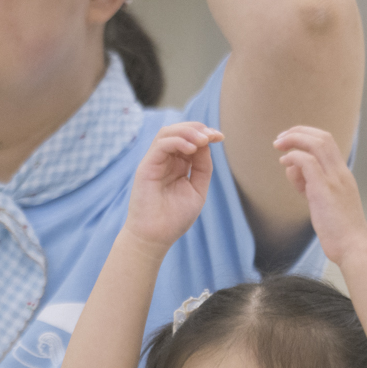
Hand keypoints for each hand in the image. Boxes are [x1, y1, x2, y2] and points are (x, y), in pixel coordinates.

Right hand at [125, 122, 222, 251]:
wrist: (155, 237)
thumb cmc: (174, 218)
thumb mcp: (197, 190)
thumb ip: (202, 168)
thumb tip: (207, 145)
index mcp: (178, 165)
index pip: (190, 140)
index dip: (205, 134)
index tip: (220, 137)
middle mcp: (166, 160)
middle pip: (179, 131)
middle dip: (198, 129)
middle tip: (212, 136)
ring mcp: (155, 162)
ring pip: (168, 133)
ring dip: (188, 132)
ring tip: (203, 140)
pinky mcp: (146, 166)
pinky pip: (160, 145)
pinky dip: (177, 141)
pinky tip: (191, 149)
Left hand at [274, 126, 366, 267]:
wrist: (354, 246)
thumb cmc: (340, 231)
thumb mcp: (324, 202)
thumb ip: (310, 185)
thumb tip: (293, 171)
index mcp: (343, 175)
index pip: (328, 143)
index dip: (308, 135)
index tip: (291, 140)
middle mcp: (341, 173)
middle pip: (323, 137)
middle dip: (298, 132)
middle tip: (280, 138)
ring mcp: (334, 180)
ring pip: (316, 144)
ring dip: (294, 140)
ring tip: (278, 146)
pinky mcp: (324, 190)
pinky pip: (307, 162)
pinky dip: (294, 158)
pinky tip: (285, 164)